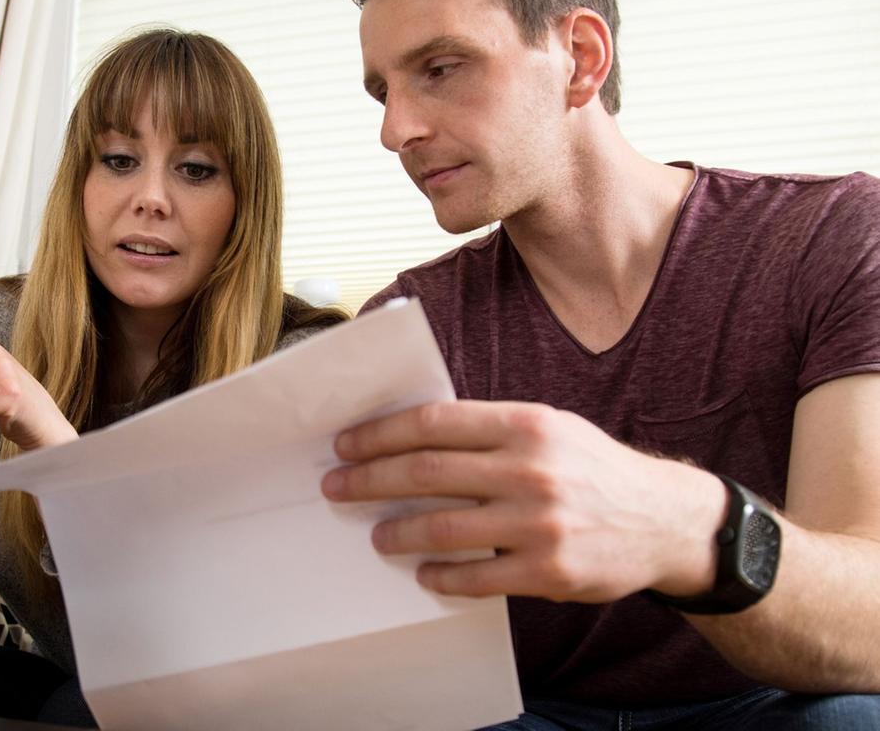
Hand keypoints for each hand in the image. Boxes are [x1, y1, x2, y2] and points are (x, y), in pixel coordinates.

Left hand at [320, 400, 727, 602]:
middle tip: (337, 487)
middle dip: (369, 480)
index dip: (380, 435)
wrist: (665, 520)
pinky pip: (475, 577)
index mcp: (525, 424)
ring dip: (397, 532)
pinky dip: (441, 576)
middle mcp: (530, 469)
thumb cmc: (591, 469)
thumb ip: (488, 430)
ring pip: (442, 527)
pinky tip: (425, 572)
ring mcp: (539, 522)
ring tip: (377, 536)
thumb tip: (411, 435)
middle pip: (426, 472)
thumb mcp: (548, 429)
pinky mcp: (548, 569)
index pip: (432, 423)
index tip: (346, 445)